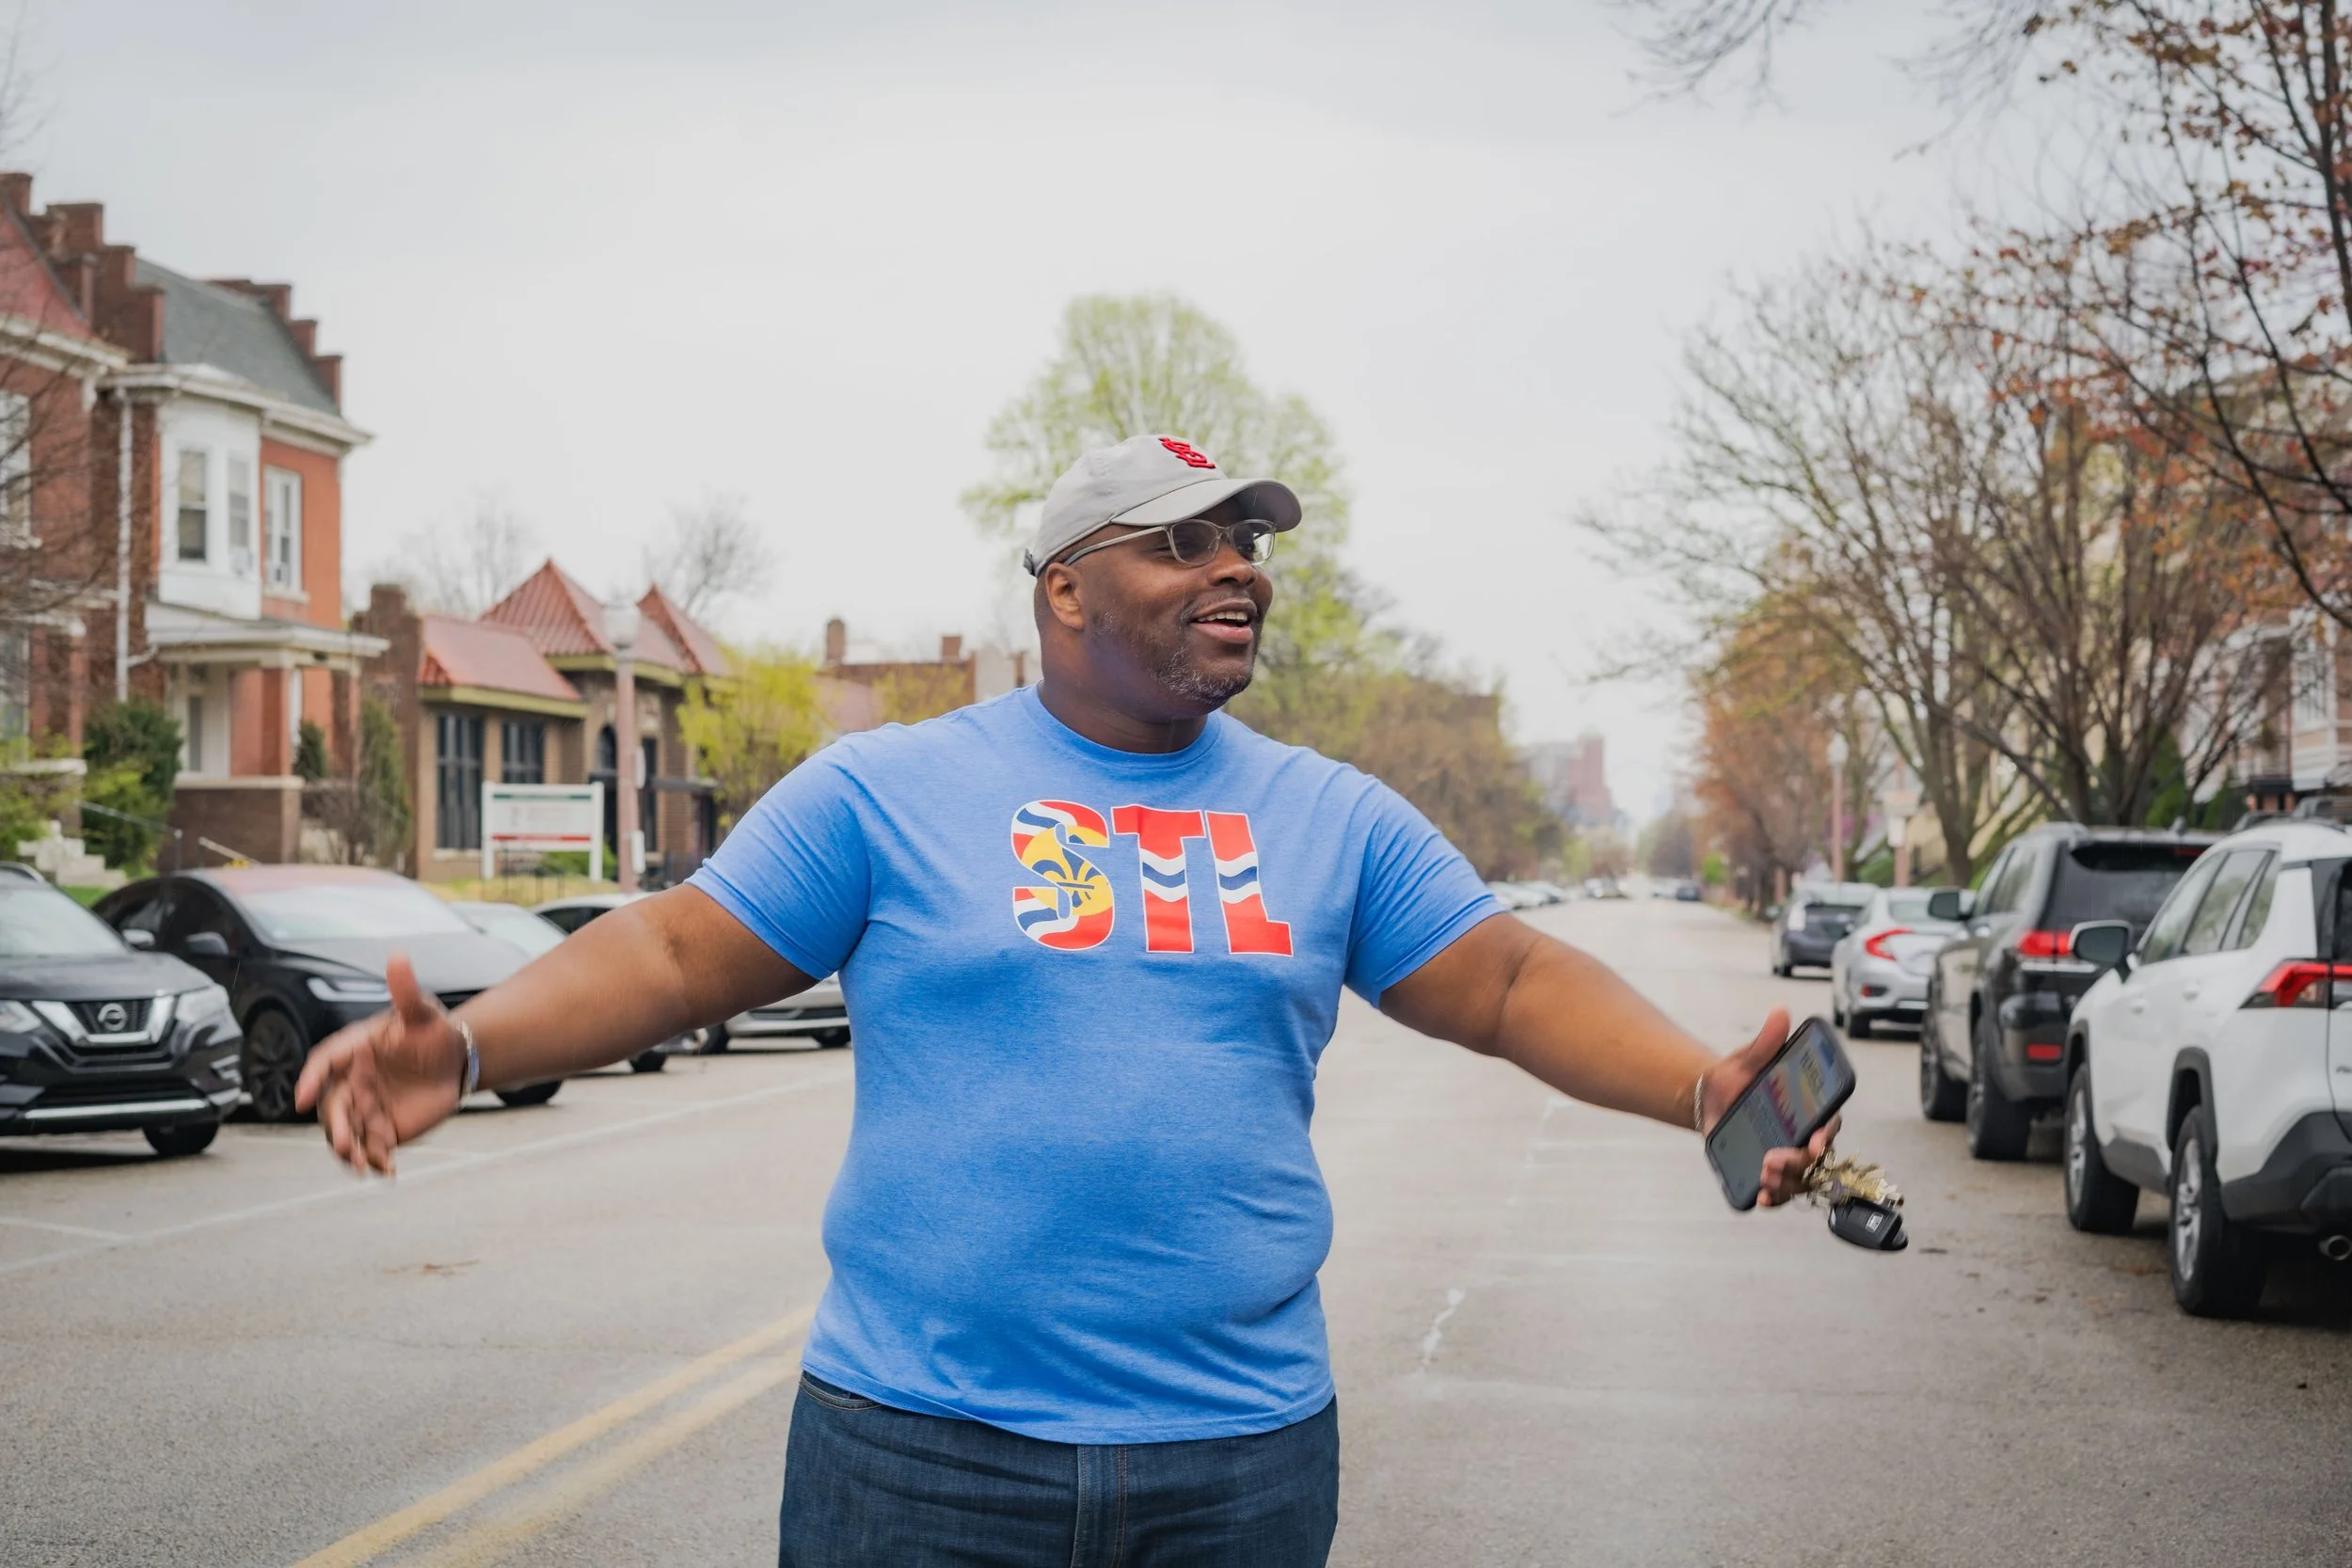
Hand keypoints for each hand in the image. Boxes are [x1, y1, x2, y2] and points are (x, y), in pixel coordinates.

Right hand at [293, 955, 464, 1176]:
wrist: (455, 1060)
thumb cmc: (432, 1031)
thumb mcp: (423, 1012)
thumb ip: (406, 991)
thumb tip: (398, 957)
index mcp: (353, 1051)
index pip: (325, 1063)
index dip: (311, 1079)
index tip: (302, 1096)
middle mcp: (351, 1081)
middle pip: (332, 1106)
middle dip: (335, 1126)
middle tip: (343, 1142)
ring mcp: (364, 1107)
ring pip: (347, 1132)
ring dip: (350, 1150)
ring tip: (362, 1164)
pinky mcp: (381, 1128)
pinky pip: (372, 1148)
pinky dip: (376, 1161)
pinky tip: (387, 1171)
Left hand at [1699, 1006, 1839, 1207]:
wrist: (1710, 1100)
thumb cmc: (1736, 1078)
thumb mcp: (1747, 1059)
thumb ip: (1765, 1042)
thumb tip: (1780, 1012)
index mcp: (1807, 1107)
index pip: (1829, 1122)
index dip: (1827, 1133)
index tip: (1816, 1139)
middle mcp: (1804, 1134)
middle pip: (1815, 1156)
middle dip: (1798, 1162)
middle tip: (1773, 1158)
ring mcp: (1789, 1156)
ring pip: (1800, 1178)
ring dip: (1786, 1182)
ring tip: (1764, 1175)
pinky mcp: (1771, 1172)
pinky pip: (1781, 1191)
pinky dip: (1774, 1198)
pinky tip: (1762, 1199)